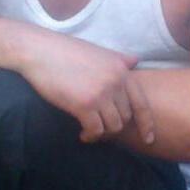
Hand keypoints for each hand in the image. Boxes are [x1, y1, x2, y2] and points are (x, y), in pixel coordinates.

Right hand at [19, 29, 154, 144]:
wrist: (40, 50)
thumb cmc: (66, 50)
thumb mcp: (98, 51)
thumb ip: (118, 59)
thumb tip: (135, 60)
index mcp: (121, 68)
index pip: (142, 103)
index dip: (147, 124)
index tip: (149, 139)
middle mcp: (115, 81)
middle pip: (126, 117)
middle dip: (114, 124)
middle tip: (100, 125)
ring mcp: (101, 93)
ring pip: (113, 126)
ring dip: (103, 132)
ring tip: (90, 130)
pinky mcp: (84, 104)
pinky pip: (96, 130)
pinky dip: (90, 136)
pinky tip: (82, 134)